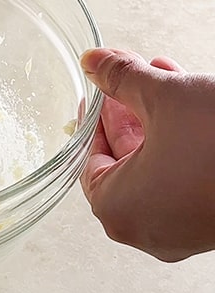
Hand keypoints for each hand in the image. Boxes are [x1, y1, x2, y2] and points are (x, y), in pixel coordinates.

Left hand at [80, 48, 214, 261]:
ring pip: (160, 165)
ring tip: (162, 75)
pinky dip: (184, 140)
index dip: (95, 117)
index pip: (90, 158)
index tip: (97, 92)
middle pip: (125, 160)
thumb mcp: (165, 97)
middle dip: (130, 109)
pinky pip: (186, 177)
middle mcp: (148, 230)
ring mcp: (184, 230)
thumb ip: (121, 79)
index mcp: (118, 210)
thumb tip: (95, 62)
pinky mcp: (213, 222)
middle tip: (128, 76)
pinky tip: (192, 98)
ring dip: (160, 117)